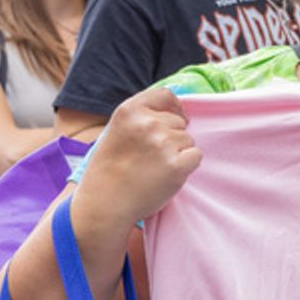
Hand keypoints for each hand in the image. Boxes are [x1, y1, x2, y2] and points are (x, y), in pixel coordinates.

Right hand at [79, 87, 201, 224]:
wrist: (104, 204)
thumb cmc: (109, 170)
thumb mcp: (116, 131)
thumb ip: (141, 117)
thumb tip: (177, 110)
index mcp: (129, 111)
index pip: (165, 95)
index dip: (174, 108)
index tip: (175, 119)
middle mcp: (147, 123)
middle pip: (179, 121)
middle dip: (172, 137)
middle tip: (150, 157)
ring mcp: (163, 143)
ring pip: (188, 140)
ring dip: (178, 153)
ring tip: (154, 168)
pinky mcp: (177, 164)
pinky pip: (196, 156)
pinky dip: (187, 166)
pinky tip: (166, 175)